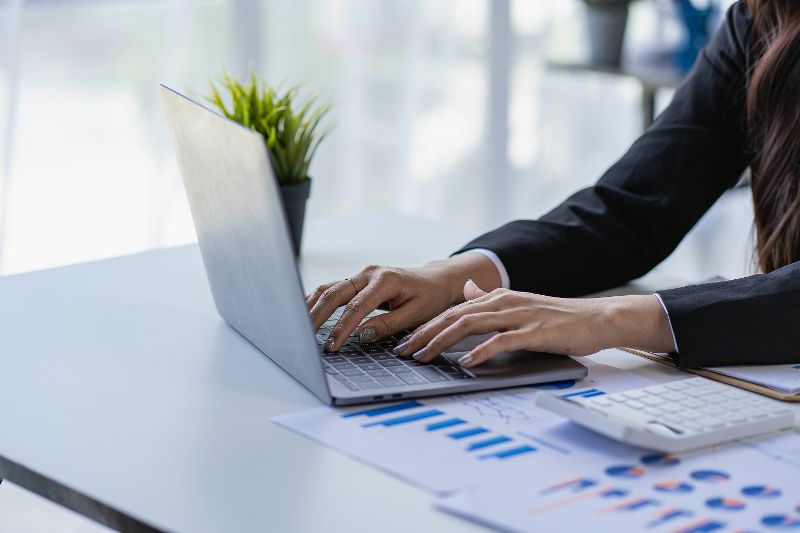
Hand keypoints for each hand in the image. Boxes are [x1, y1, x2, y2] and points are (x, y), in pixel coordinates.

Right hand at [306, 253, 502, 351]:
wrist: (436, 281)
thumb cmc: (430, 298)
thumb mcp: (416, 315)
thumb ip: (388, 324)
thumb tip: (361, 334)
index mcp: (385, 280)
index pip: (357, 306)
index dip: (342, 327)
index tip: (332, 346)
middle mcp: (369, 273)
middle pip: (334, 293)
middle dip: (317, 316)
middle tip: (305, 337)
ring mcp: (361, 275)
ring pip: (329, 288)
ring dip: (312, 306)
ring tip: (299, 327)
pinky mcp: (357, 280)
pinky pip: (333, 289)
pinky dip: (318, 301)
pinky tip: (307, 314)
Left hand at [393, 280, 673, 366]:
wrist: (597, 318)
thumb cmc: (557, 318)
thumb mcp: (518, 305)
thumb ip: (490, 300)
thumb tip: (468, 290)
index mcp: (497, 298)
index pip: (452, 311)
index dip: (425, 326)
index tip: (405, 342)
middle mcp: (503, 303)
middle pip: (454, 316)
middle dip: (425, 334)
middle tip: (404, 352)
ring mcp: (519, 315)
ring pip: (471, 324)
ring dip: (444, 341)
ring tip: (425, 356)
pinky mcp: (535, 331)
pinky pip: (502, 341)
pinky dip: (482, 351)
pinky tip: (467, 362)